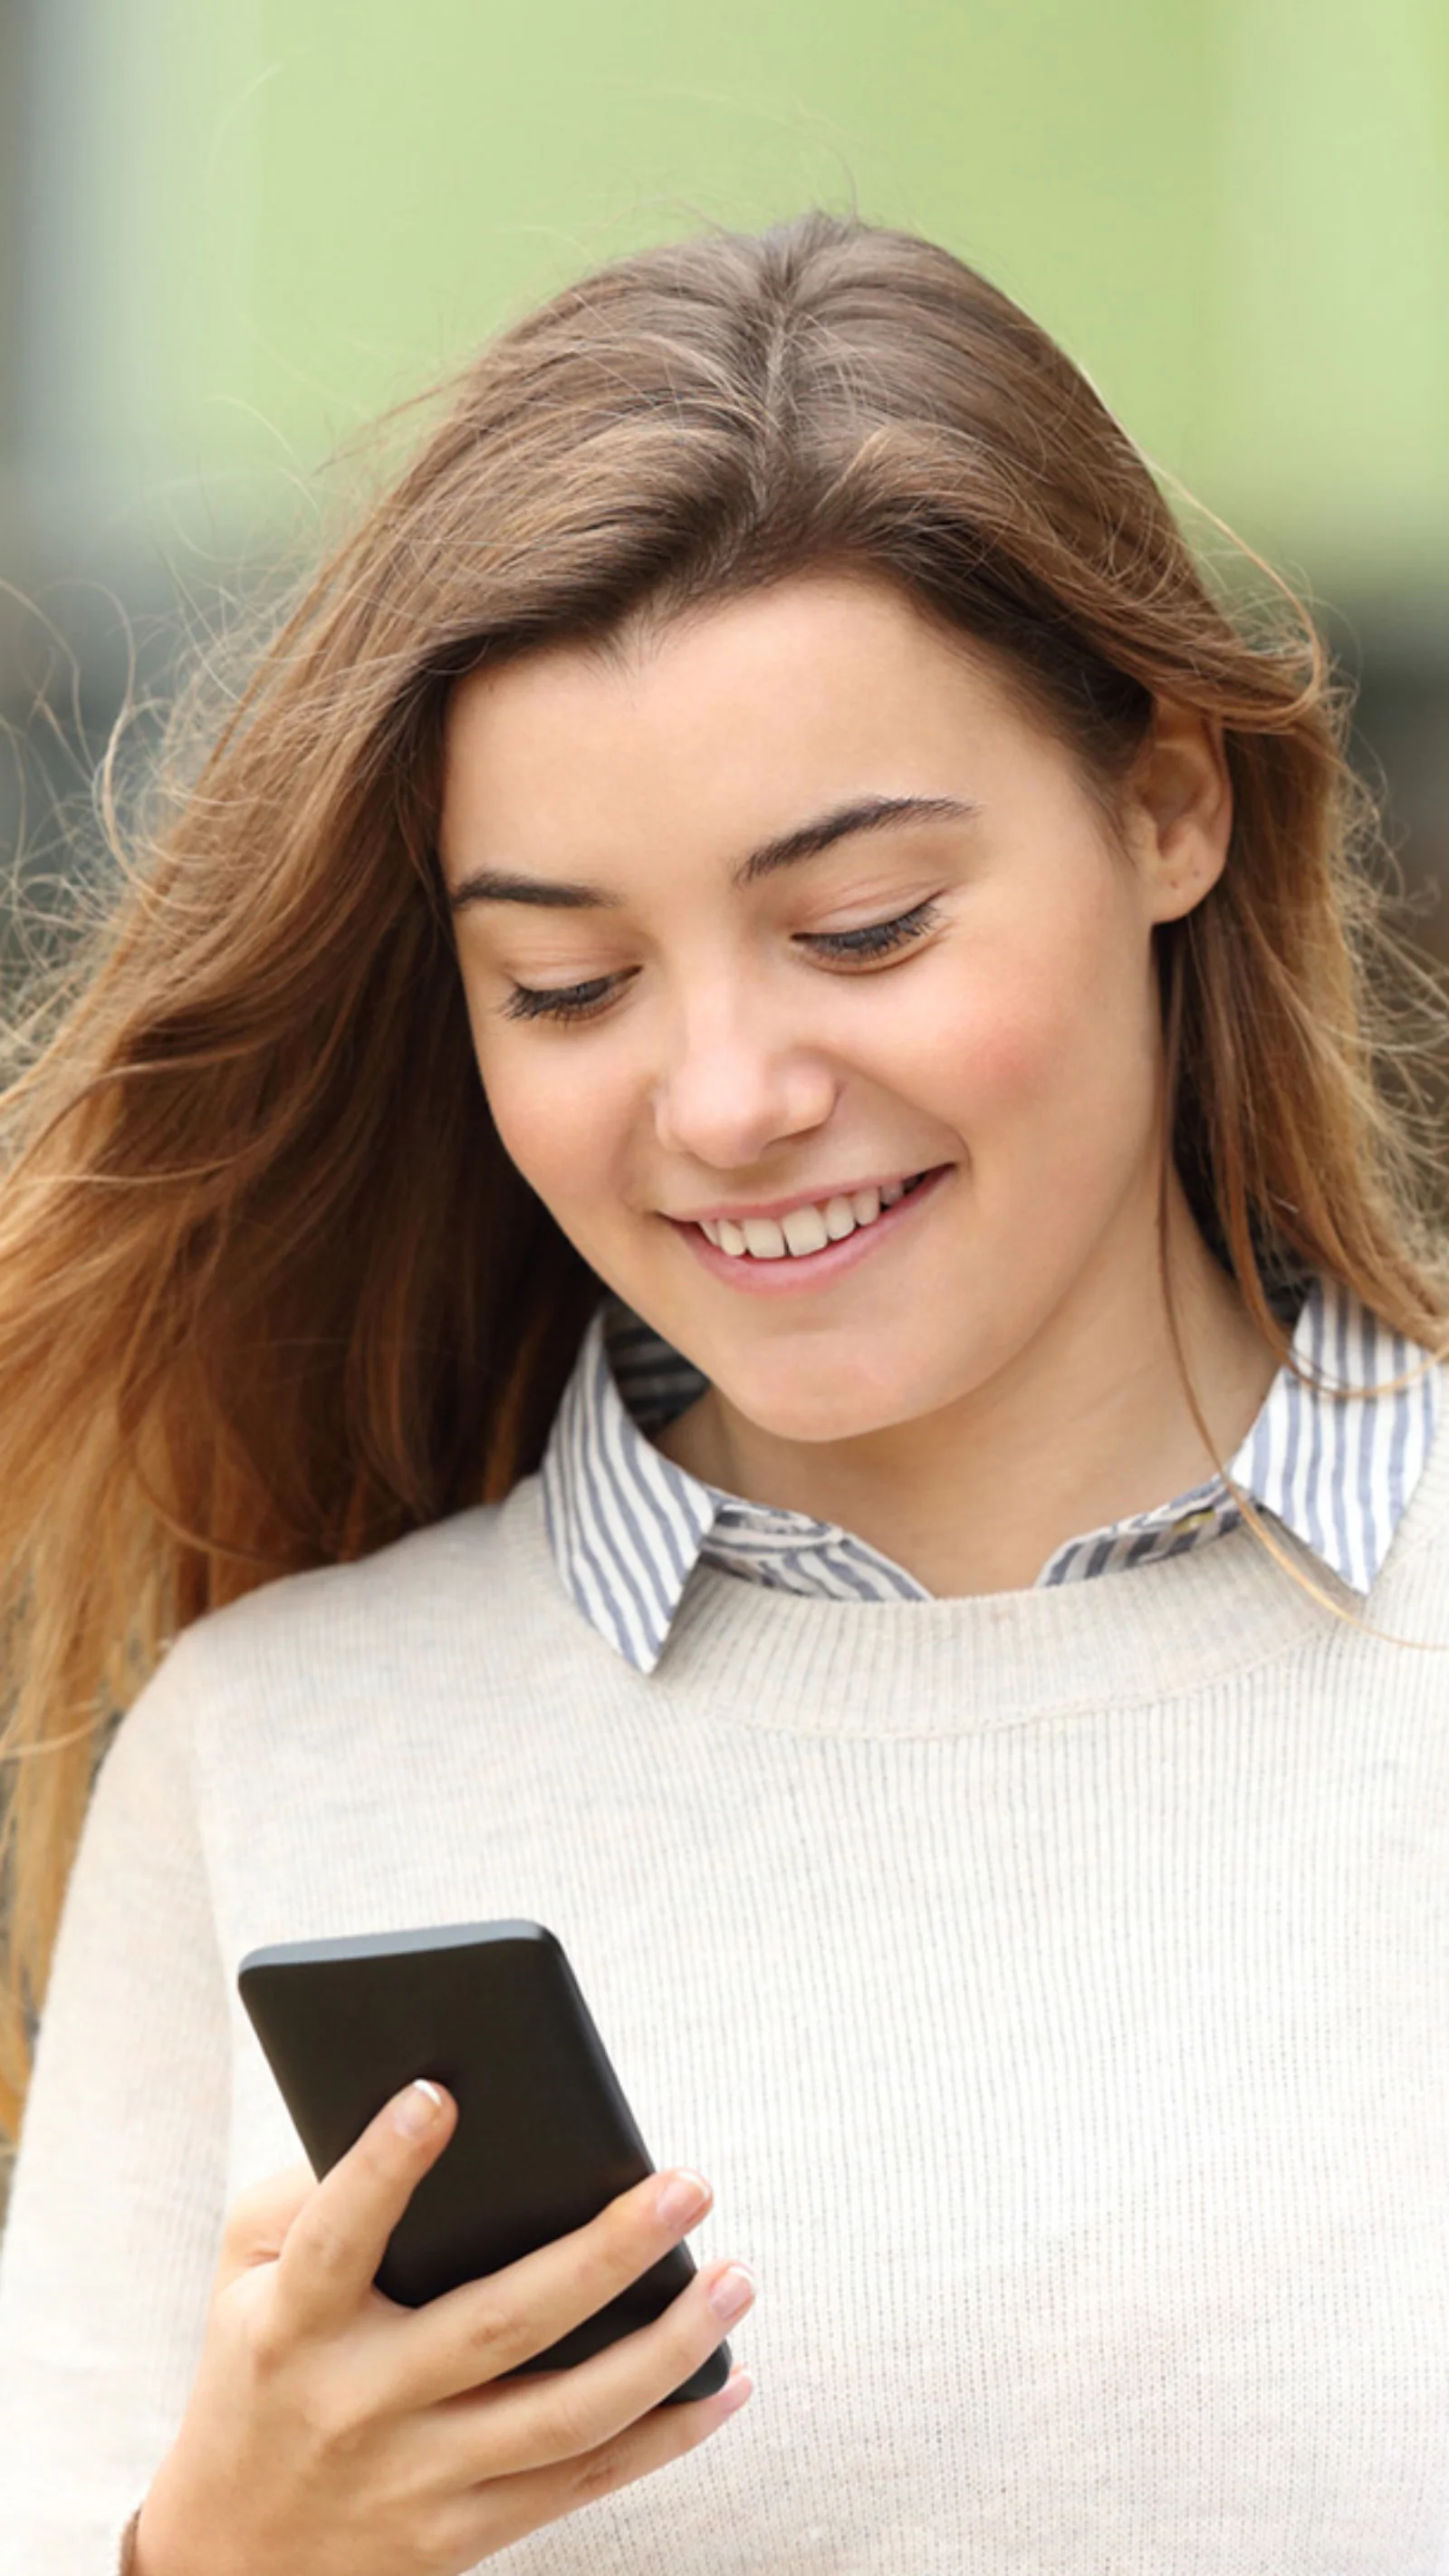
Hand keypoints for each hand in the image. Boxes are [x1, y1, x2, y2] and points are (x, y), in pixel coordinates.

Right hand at [133, 2079, 753, 2575]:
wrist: (230, 2562)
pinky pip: (583, 2482)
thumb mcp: (241, 2280)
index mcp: (292, 2328)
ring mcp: (417, 2479)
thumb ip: (306, 2197)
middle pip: (499, 2325)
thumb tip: (421, 2114)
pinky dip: (668, 2434)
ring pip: (565, 2415)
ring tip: (736, 2279)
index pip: (336, 2240)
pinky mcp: (463, 2536)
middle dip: (605, 2255)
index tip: (437, 2092)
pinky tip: (729, 2381)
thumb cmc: (256, 2372)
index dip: (382, 2168)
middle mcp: (359, 2405)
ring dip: (668, 2350)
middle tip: (687, 2187)